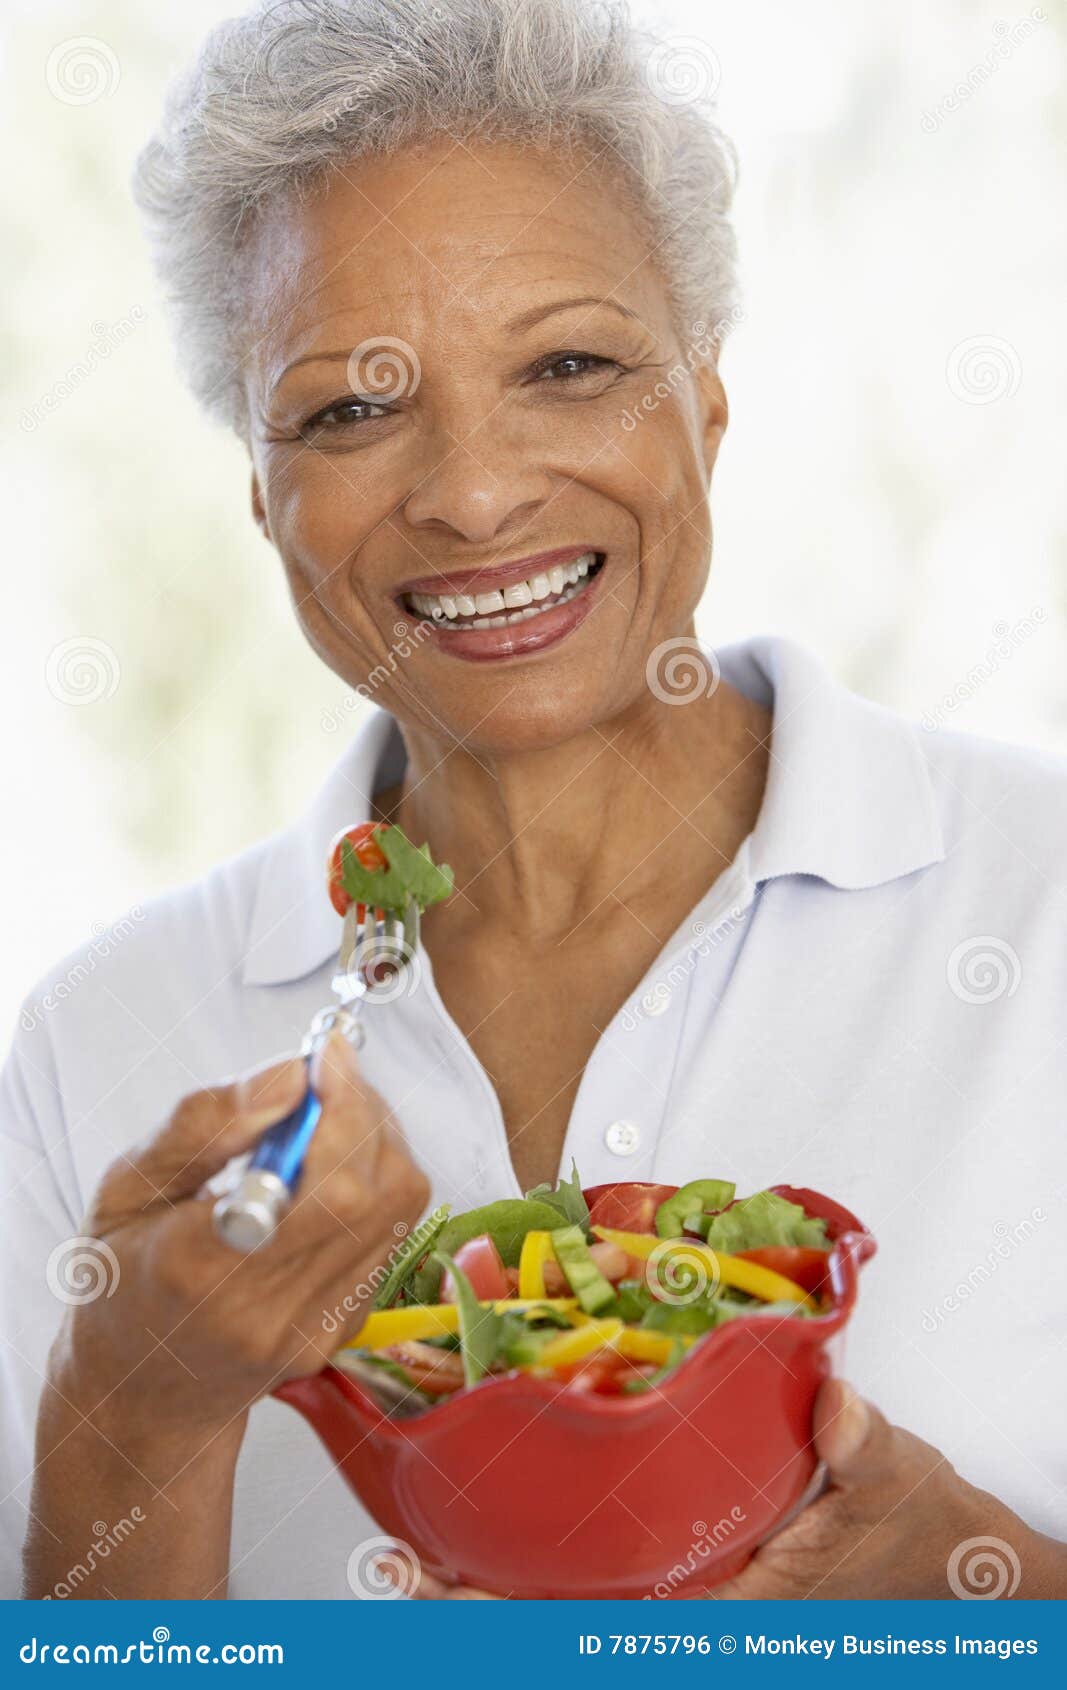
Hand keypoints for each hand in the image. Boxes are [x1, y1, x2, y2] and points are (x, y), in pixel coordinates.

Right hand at [49, 1029, 430, 1445]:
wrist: (141, 1389)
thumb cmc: (122, 1278)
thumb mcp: (126, 1188)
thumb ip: (204, 1125)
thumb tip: (292, 1076)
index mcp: (201, 1269)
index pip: (323, 1186)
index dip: (343, 1107)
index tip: (323, 1055)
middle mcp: (268, 1309)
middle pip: (373, 1192)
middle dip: (362, 1110)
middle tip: (324, 1078)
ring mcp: (313, 1328)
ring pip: (396, 1208)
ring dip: (375, 1140)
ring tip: (322, 1120)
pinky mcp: (341, 1330)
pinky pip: (389, 1233)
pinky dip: (372, 1181)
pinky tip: (323, 1172)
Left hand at [392, 1379, 1065, 1599]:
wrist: (936, 1563)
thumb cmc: (907, 1530)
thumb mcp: (895, 1481)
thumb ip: (864, 1450)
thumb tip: (836, 1414)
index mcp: (727, 1602)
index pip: (604, 1619)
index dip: (516, 1612)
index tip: (440, 1586)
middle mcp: (690, 1601)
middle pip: (560, 1615)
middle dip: (473, 1598)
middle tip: (392, 1561)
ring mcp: (684, 1585)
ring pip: (570, 1597)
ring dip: (491, 1579)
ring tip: (410, 1551)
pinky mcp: (686, 1561)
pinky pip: (598, 1570)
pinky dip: (538, 1556)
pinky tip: (491, 1527)